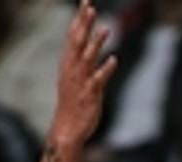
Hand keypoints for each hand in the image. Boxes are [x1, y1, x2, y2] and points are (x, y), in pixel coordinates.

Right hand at [49, 1, 116, 146]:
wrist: (67, 130)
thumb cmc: (73, 104)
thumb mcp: (73, 78)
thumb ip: (80, 61)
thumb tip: (86, 45)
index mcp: (68, 65)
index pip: (73, 37)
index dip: (79, 20)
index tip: (85, 3)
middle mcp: (72, 70)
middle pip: (77, 42)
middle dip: (84, 24)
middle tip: (90, 7)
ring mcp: (80, 82)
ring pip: (87, 58)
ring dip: (96, 43)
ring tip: (105, 28)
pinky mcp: (90, 95)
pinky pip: (98, 80)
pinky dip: (105, 69)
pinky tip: (114, 60)